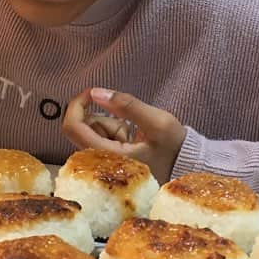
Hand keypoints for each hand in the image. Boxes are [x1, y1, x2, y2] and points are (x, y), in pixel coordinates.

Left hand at [62, 87, 186, 183]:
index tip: (92, 93)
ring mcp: (103, 162)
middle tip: (129, 123)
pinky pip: (101, 137)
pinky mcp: (108, 158)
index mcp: (109, 157)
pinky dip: (113, 131)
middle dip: (102, 118)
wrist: (186, 165)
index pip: (73, 128)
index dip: (77, 105)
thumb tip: (95, 93)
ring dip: (110, 125)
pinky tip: (132, 139)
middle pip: (81, 129)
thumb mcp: (157, 122)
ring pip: (91, 132)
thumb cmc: (175, 147)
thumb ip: (126, 105)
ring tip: (134, 135)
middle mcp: (100, 163)